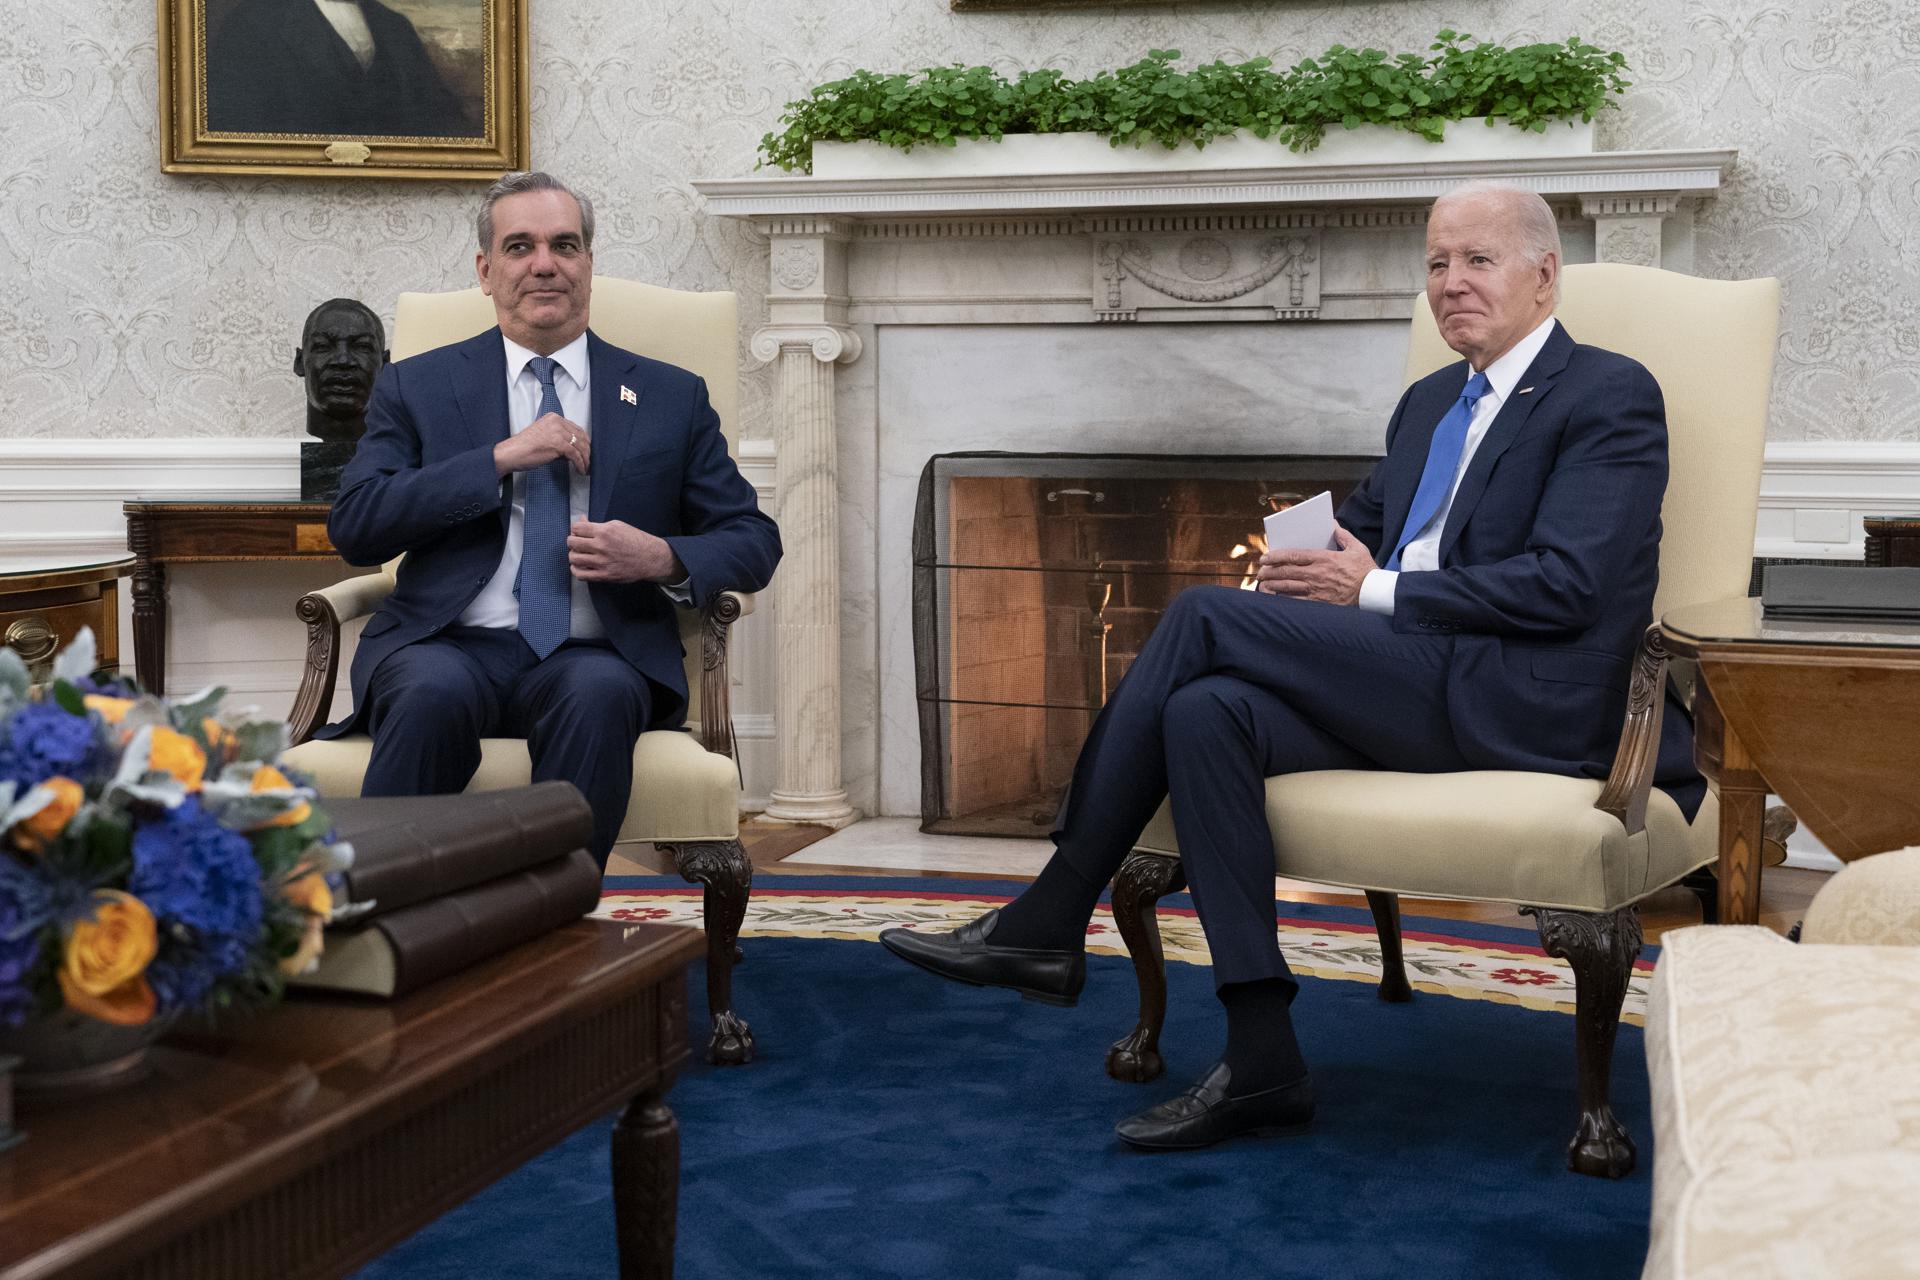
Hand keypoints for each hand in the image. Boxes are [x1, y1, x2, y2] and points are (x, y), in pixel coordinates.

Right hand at [495, 412, 590, 476]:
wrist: (511, 453)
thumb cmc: (523, 448)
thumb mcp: (544, 438)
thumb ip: (559, 440)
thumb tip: (573, 451)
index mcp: (553, 417)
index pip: (576, 429)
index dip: (584, 442)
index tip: (587, 451)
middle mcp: (557, 421)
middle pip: (581, 437)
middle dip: (587, 451)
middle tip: (590, 462)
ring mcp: (558, 432)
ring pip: (580, 446)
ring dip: (585, 460)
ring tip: (586, 469)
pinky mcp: (558, 444)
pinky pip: (575, 455)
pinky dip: (580, 464)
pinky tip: (580, 470)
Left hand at [568, 519, 683, 582]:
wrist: (650, 558)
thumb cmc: (635, 540)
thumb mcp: (618, 526)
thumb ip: (598, 524)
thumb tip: (582, 521)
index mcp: (605, 531)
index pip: (577, 528)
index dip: (576, 529)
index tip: (579, 532)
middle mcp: (601, 546)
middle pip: (572, 542)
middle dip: (573, 541)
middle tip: (578, 543)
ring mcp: (602, 562)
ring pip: (573, 558)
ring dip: (573, 555)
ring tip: (579, 554)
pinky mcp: (604, 575)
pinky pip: (581, 574)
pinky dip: (576, 570)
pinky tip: (579, 566)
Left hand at [1253, 526, 1375, 604]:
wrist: (1373, 593)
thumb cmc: (1366, 571)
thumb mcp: (1357, 548)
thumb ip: (1343, 535)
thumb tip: (1332, 524)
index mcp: (1324, 559)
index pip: (1294, 555)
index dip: (1276, 556)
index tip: (1265, 557)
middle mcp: (1317, 574)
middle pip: (1286, 571)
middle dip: (1270, 570)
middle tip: (1260, 571)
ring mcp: (1316, 590)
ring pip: (1288, 586)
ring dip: (1272, 585)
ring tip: (1262, 584)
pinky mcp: (1318, 603)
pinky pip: (1296, 602)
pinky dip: (1282, 599)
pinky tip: (1275, 597)